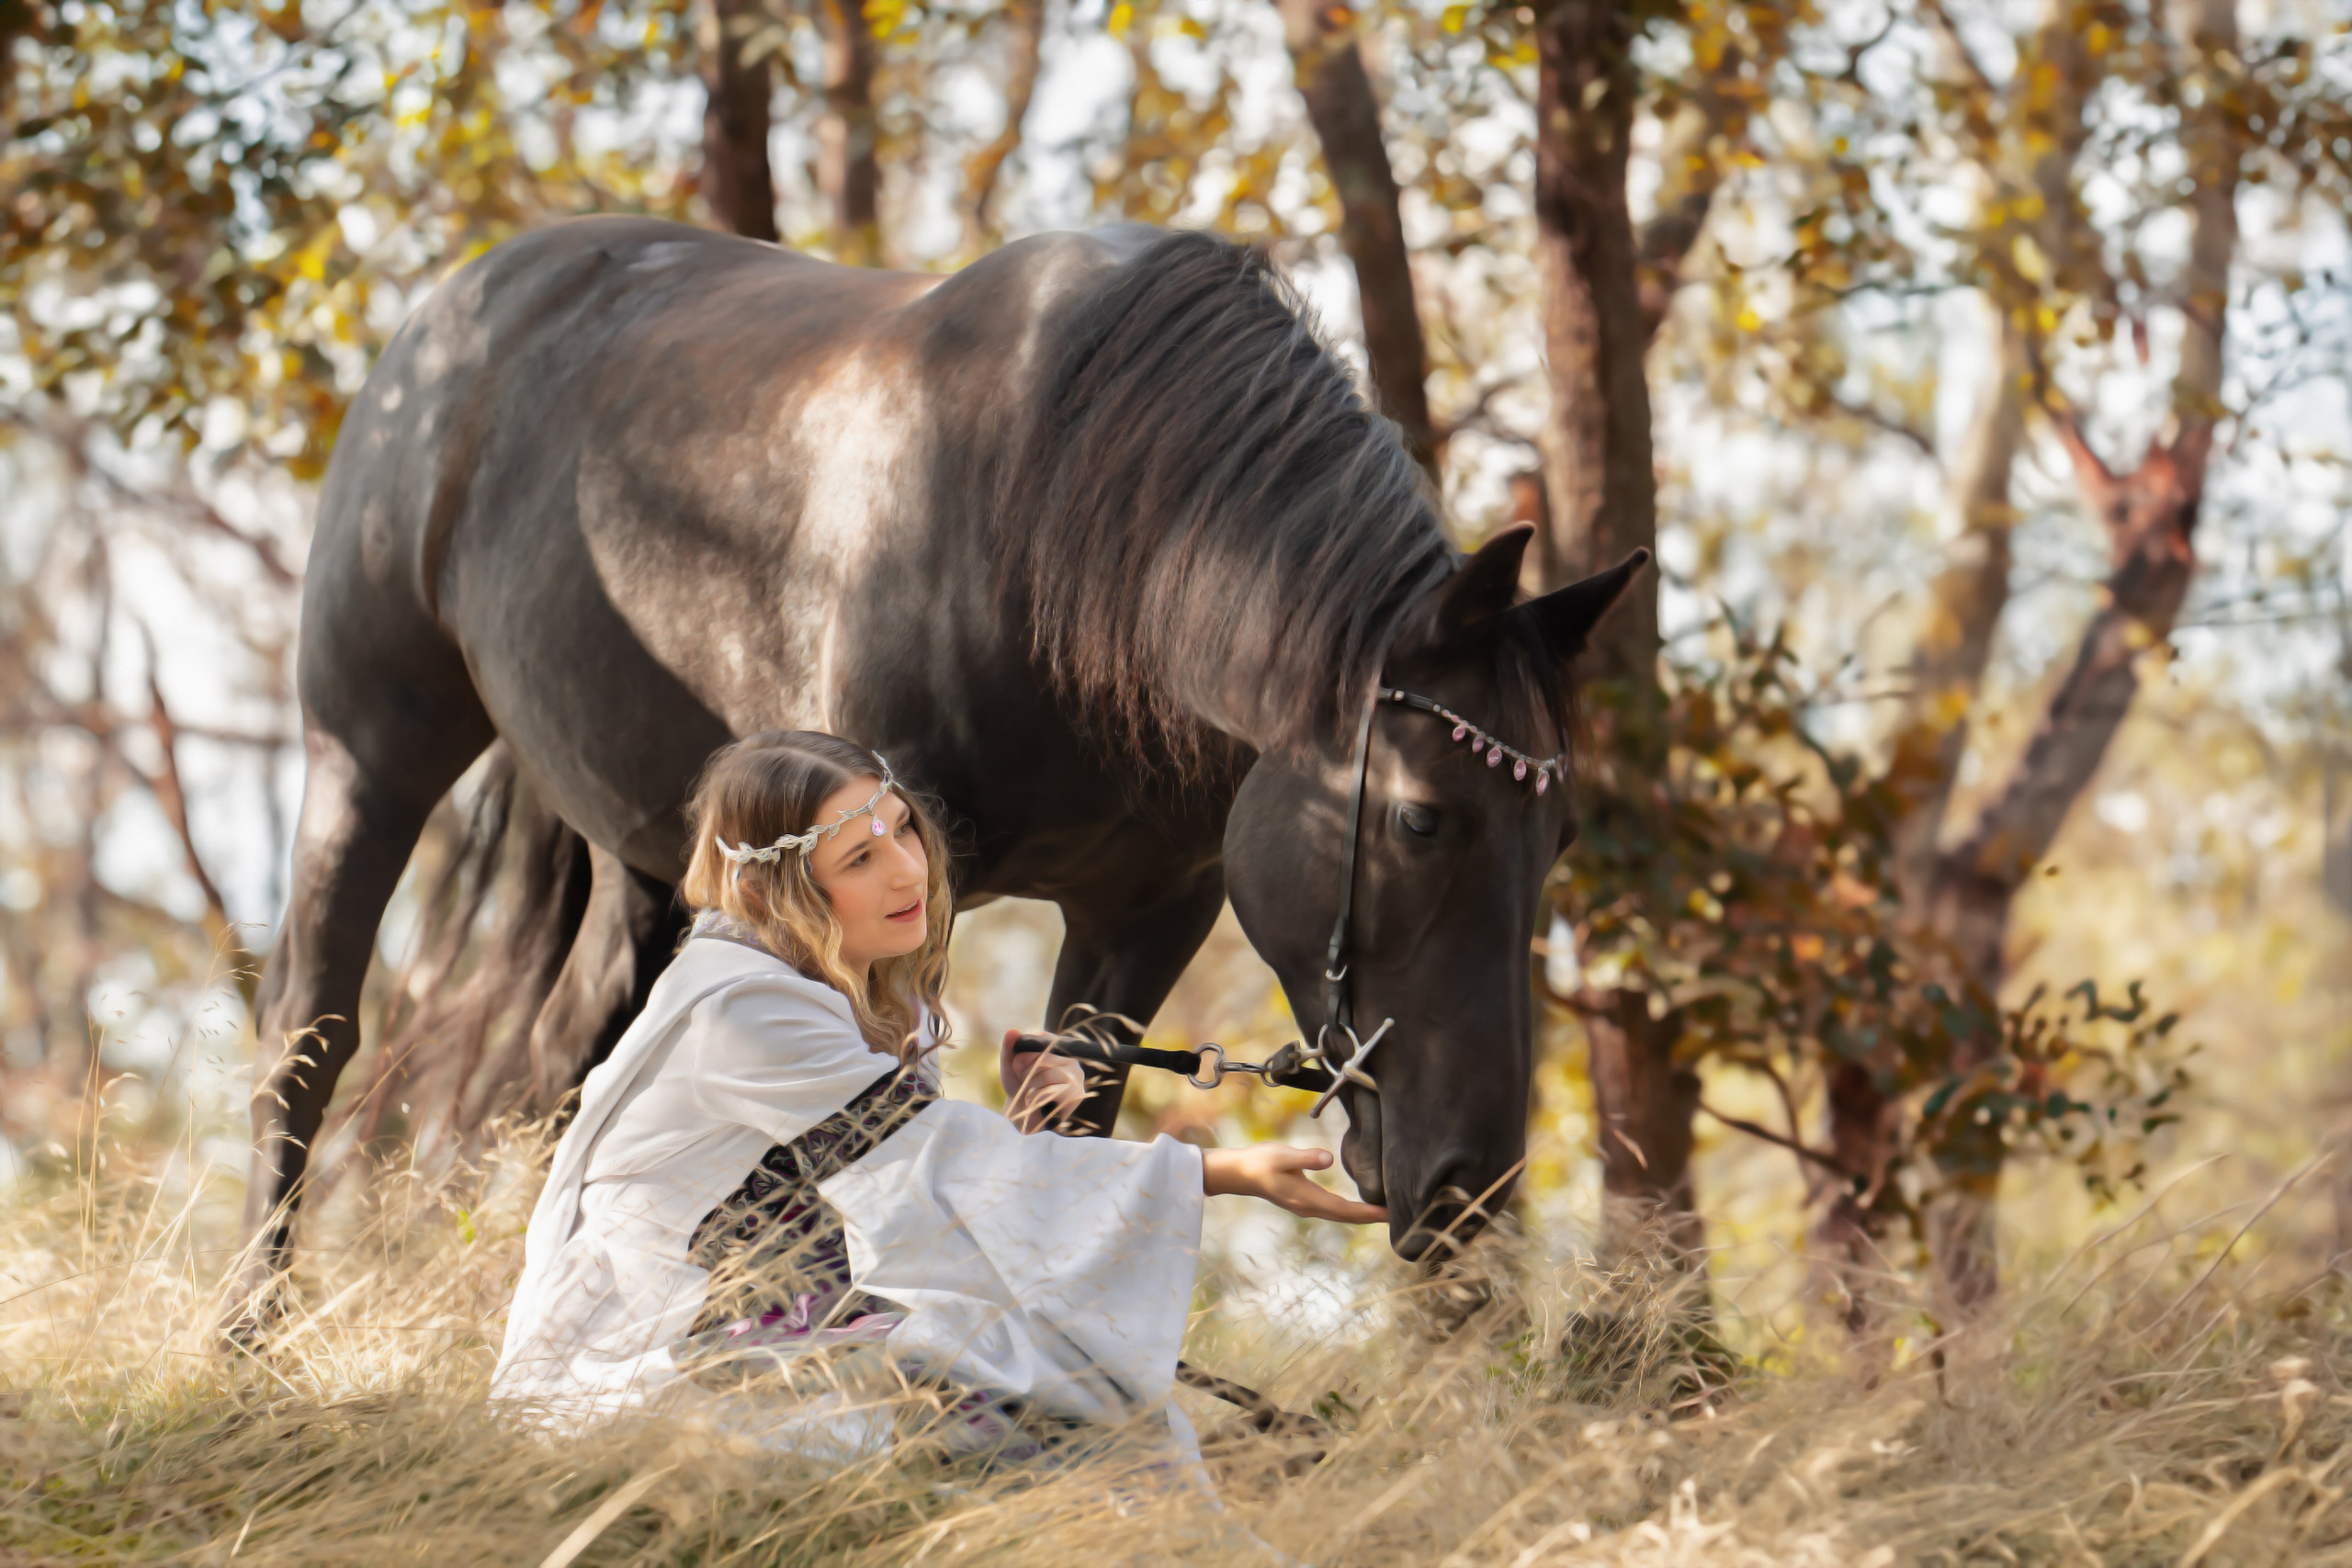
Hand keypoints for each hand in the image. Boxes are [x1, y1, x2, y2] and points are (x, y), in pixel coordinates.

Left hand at [1000, 1028, 1088, 1133]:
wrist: (1023, 1117)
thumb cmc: (1019, 1088)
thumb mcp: (1010, 1067)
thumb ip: (1010, 1048)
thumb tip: (1011, 1030)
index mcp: (1057, 1045)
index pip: (1039, 1040)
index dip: (1023, 1055)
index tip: (1017, 1066)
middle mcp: (1070, 1058)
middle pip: (1043, 1057)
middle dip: (1025, 1072)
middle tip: (1023, 1082)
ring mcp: (1076, 1076)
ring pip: (1045, 1076)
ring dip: (1030, 1087)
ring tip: (1030, 1093)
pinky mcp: (1075, 1094)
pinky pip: (1049, 1092)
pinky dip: (1035, 1098)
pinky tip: (1036, 1102)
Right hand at [1201, 1144, 1386, 1224]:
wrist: (1238, 1174)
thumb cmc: (1260, 1162)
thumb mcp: (1284, 1155)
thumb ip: (1307, 1157)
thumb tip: (1330, 1160)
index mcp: (1308, 1198)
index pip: (1345, 1209)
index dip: (1368, 1213)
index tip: (1389, 1215)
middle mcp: (1309, 1207)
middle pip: (1346, 1215)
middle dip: (1370, 1216)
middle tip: (1396, 1216)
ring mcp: (1305, 1206)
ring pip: (1339, 1214)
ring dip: (1360, 1214)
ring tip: (1381, 1212)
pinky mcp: (1302, 1201)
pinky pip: (1332, 1209)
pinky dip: (1348, 1209)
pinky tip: (1355, 1205)